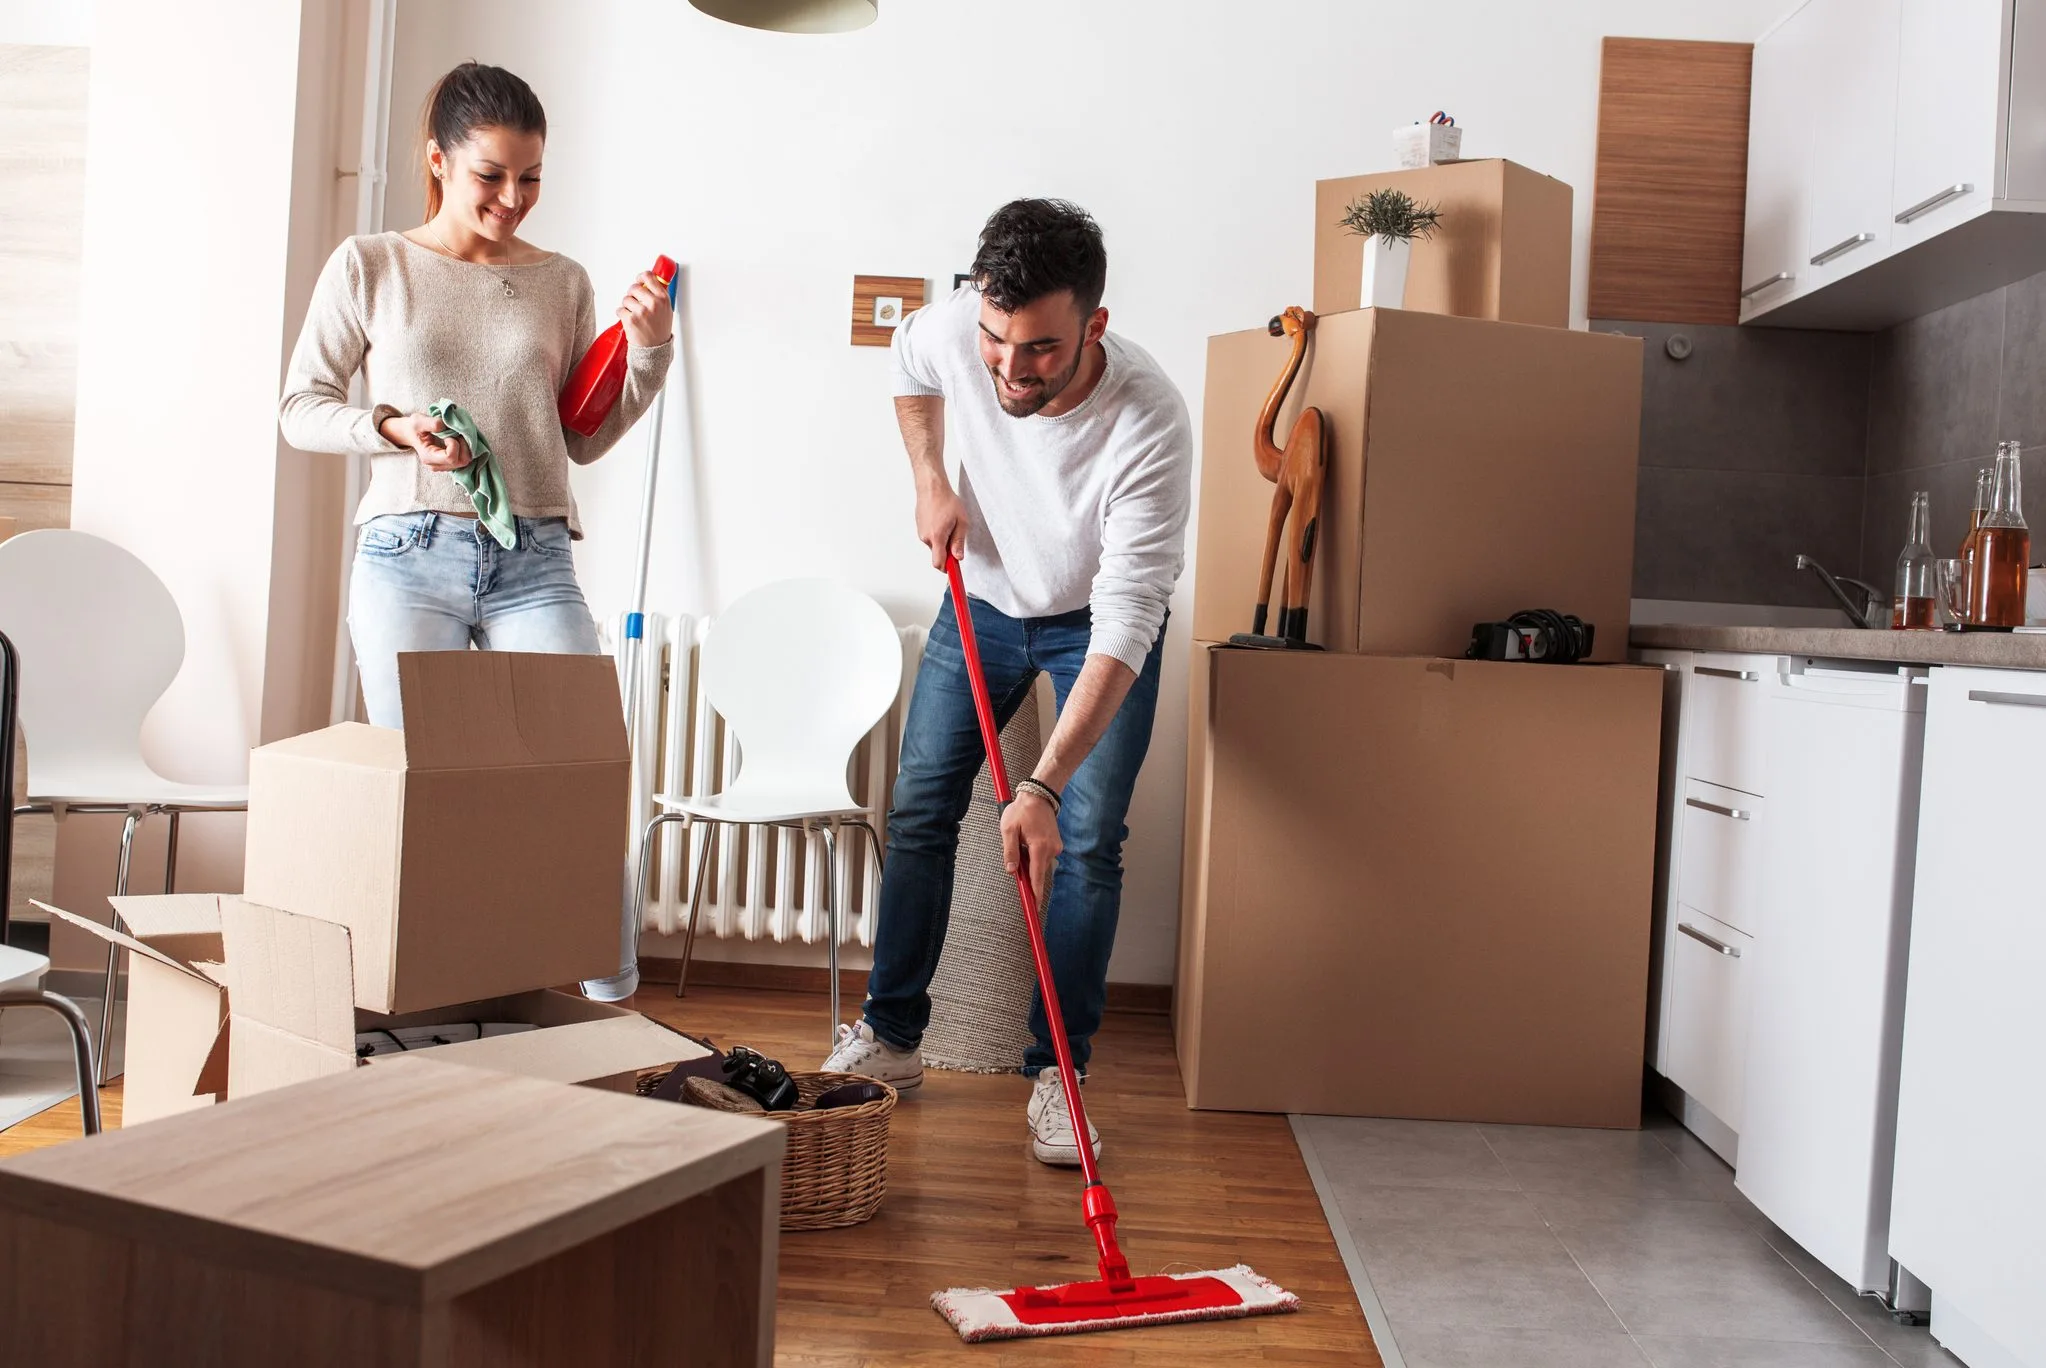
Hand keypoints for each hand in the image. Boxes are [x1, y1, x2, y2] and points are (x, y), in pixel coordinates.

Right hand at [381, 412, 470, 470]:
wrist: (412, 433)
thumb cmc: (415, 428)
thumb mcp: (419, 421)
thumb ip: (431, 423)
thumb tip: (445, 426)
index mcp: (428, 457)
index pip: (450, 457)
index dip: (454, 444)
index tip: (448, 434)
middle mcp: (437, 465)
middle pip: (461, 461)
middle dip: (463, 445)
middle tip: (456, 433)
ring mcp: (444, 466)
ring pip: (465, 461)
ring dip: (466, 446)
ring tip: (457, 435)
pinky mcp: (450, 463)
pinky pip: (465, 458)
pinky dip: (466, 448)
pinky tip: (458, 439)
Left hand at [618, 270, 673, 347]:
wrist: (655, 349)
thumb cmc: (659, 330)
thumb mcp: (666, 310)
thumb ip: (658, 295)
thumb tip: (648, 282)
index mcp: (663, 298)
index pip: (649, 277)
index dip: (641, 277)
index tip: (639, 280)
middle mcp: (653, 303)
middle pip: (634, 287)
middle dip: (632, 294)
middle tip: (635, 303)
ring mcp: (642, 311)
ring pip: (625, 299)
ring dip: (626, 306)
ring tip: (634, 315)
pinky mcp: (631, 319)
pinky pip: (619, 310)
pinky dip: (622, 314)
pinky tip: (629, 321)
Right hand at [916, 483, 967, 569]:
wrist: (931, 486)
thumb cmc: (947, 500)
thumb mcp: (961, 521)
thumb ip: (959, 541)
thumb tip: (958, 557)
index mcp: (937, 537)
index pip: (939, 563)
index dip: (947, 571)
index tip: (954, 577)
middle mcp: (926, 537)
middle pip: (938, 555)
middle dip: (948, 551)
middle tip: (957, 536)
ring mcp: (921, 532)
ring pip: (935, 546)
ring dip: (943, 541)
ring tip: (949, 523)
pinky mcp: (919, 528)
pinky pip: (930, 537)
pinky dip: (937, 534)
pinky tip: (942, 520)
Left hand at [1000, 789, 1061, 907]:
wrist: (1039, 796)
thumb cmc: (1022, 810)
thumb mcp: (1008, 829)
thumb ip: (1010, 851)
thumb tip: (1011, 871)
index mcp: (1039, 847)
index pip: (1037, 877)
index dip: (1034, 894)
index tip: (1034, 907)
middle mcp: (1051, 849)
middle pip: (1038, 872)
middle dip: (1027, 871)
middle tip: (1016, 853)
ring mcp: (1056, 847)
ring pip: (1040, 864)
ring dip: (1030, 861)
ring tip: (1021, 840)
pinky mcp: (1057, 845)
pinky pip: (1043, 856)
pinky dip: (1035, 855)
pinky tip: (1028, 840)